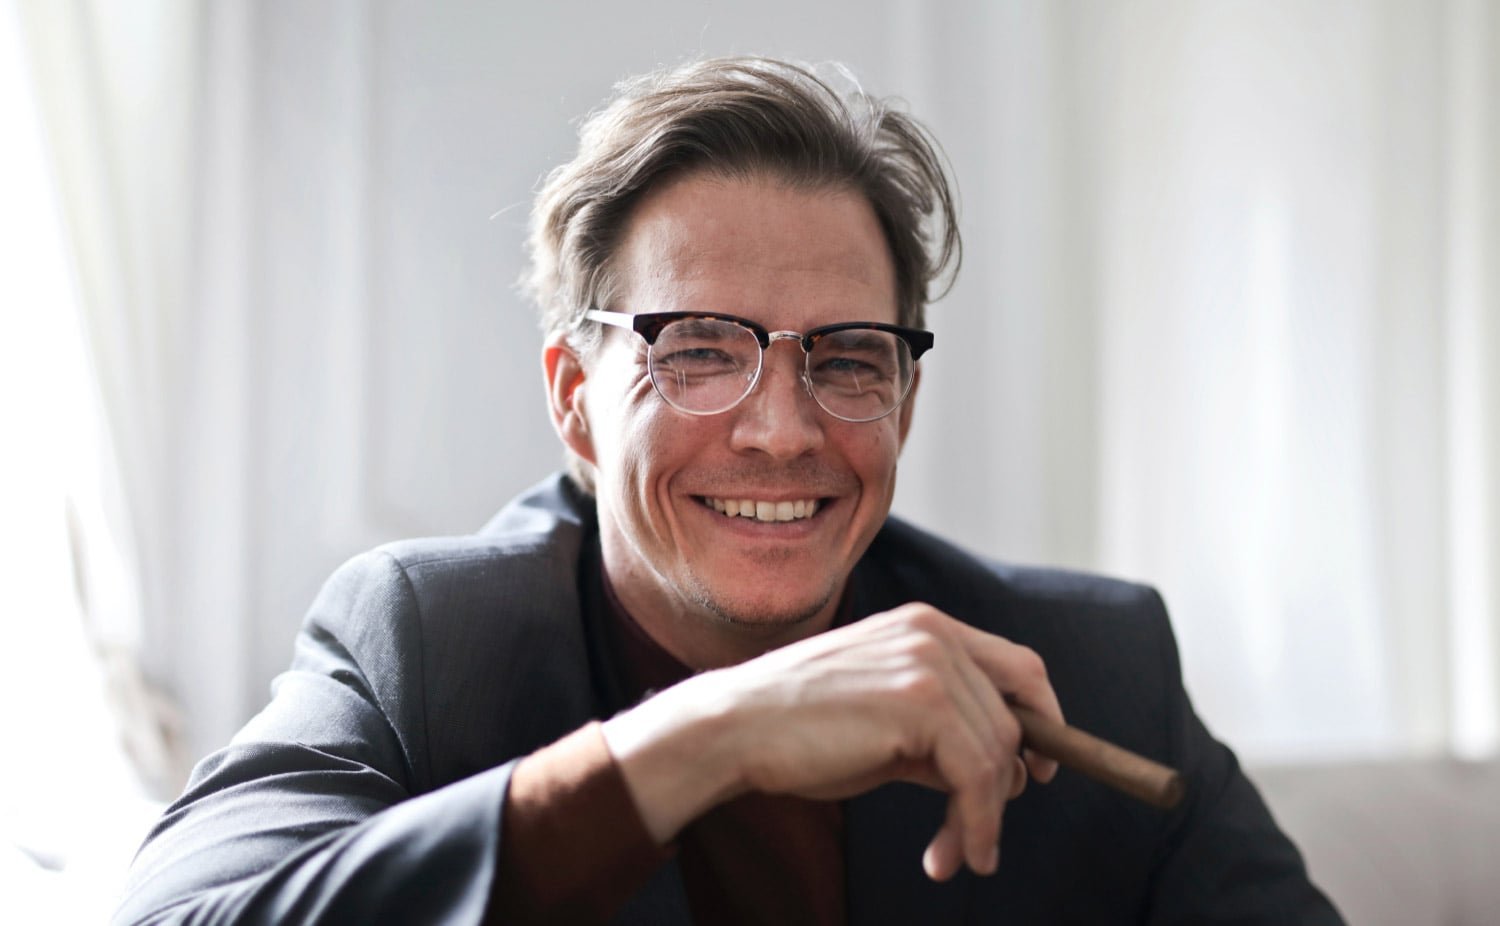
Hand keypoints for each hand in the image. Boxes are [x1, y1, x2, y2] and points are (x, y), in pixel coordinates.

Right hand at [600, 603, 1061, 880]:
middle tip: (976, 840)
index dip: (1043, 721)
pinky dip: (974, 824)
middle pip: (1015, 718)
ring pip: (999, 753)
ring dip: (982, 818)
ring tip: (951, 854)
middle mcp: (935, 633)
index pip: (1019, 667)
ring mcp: (929, 663)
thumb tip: (1004, 776)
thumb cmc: (799, 730)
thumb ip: (942, 737)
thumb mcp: (884, 725)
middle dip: (1003, 789)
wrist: (735, 728)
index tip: (1038, 772)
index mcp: (926, 627)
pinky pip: (978, 775)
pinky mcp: (921, 701)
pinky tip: (947, 854)